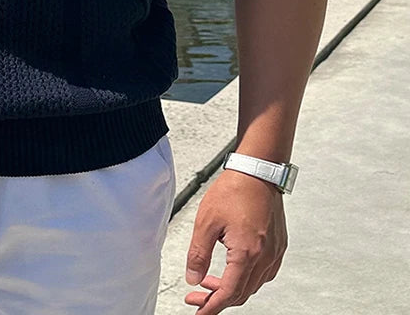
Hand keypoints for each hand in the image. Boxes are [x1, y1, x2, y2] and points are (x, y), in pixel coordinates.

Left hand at [183, 169, 287, 313]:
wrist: (258, 171)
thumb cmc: (234, 190)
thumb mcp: (206, 221)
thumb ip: (198, 253)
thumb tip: (193, 278)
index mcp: (247, 253)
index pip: (228, 292)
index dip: (212, 306)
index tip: (200, 313)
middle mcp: (265, 257)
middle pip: (241, 292)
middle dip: (217, 299)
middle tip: (196, 297)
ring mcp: (275, 252)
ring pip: (253, 284)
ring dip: (231, 288)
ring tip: (208, 282)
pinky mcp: (278, 245)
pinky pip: (263, 273)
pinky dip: (246, 277)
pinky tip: (232, 270)